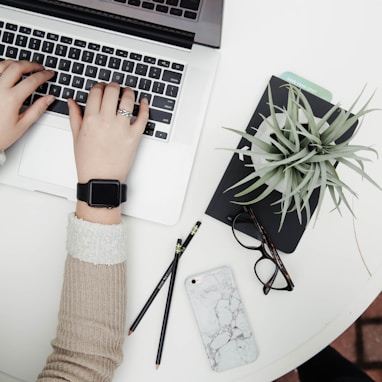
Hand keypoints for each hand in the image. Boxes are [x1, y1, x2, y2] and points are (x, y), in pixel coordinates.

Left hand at [0, 60, 54, 151]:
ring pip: (3, 64)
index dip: (44, 75)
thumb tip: (49, 99)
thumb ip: (37, 109)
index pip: (32, 81)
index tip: (50, 74)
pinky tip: (8, 70)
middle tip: (39, 67)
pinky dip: (3, 66)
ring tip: (24, 66)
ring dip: (16, 63)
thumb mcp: (22, 125)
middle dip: (31, 64)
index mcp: (11, 99)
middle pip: (17, 67)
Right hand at [68, 82, 148, 223]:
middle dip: (114, 85)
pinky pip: (143, 117)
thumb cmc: (88, 162)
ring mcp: (122, 128)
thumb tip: (72, 101)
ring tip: (128, 92)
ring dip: (128, 92)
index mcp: (90, 119)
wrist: (101, 179)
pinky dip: (145, 107)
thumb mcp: (76, 137)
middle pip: (112, 91)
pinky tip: (143, 102)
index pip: (96, 92)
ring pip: (128, 100)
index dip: (99, 86)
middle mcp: (106, 121)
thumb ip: (75, 116)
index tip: (101, 87)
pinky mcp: (134, 136)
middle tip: (115, 87)